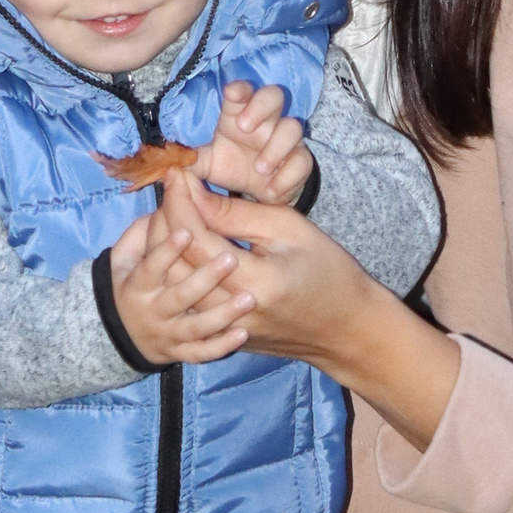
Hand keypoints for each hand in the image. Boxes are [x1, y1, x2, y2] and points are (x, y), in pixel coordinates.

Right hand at [110, 201, 253, 366]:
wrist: (114, 335)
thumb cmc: (129, 281)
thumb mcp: (124, 255)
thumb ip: (142, 231)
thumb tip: (168, 200)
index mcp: (136, 284)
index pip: (150, 267)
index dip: (166, 249)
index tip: (187, 231)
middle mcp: (152, 311)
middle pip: (178, 296)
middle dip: (203, 279)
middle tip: (231, 259)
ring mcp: (169, 334)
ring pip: (195, 327)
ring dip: (221, 313)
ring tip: (248, 298)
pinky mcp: (181, 352)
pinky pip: (202, 353)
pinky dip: (220, 346)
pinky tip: (241, 333)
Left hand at [159, 179, 369, 360]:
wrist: (348, 328)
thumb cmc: (329, 271)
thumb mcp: (290, 229)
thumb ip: (237, 213)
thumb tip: (193, 194)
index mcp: (256, 281)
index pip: (196, 240)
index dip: (179, 203)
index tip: (175, 174)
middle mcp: (234, 311)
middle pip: (176, 266)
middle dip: (164, 222)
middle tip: (170, 191)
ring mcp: (226, 329)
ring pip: (174, 287)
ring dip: (165, 249)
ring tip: (171, 215)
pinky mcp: (224, 337)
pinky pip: (187, 303)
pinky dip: (177, 274)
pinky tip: (181, 249)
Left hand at [197, 80, 314, 210]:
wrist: (259, 196)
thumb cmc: (232, 168)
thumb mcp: (207, 164)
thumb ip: (189, 161)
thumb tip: (166, 162)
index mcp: (239, 115)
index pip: (243, 91)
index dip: (239, 88)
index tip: (232, 94)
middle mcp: (265, 122)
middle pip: (274, 96)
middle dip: (261, 107)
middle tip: (244, 127)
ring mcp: (286, 141)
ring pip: (292, 127)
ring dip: (276, 147)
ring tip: (259, 168)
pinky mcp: (300, 162)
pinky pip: (302, 161)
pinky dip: (287, 175)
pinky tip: (272, 189)